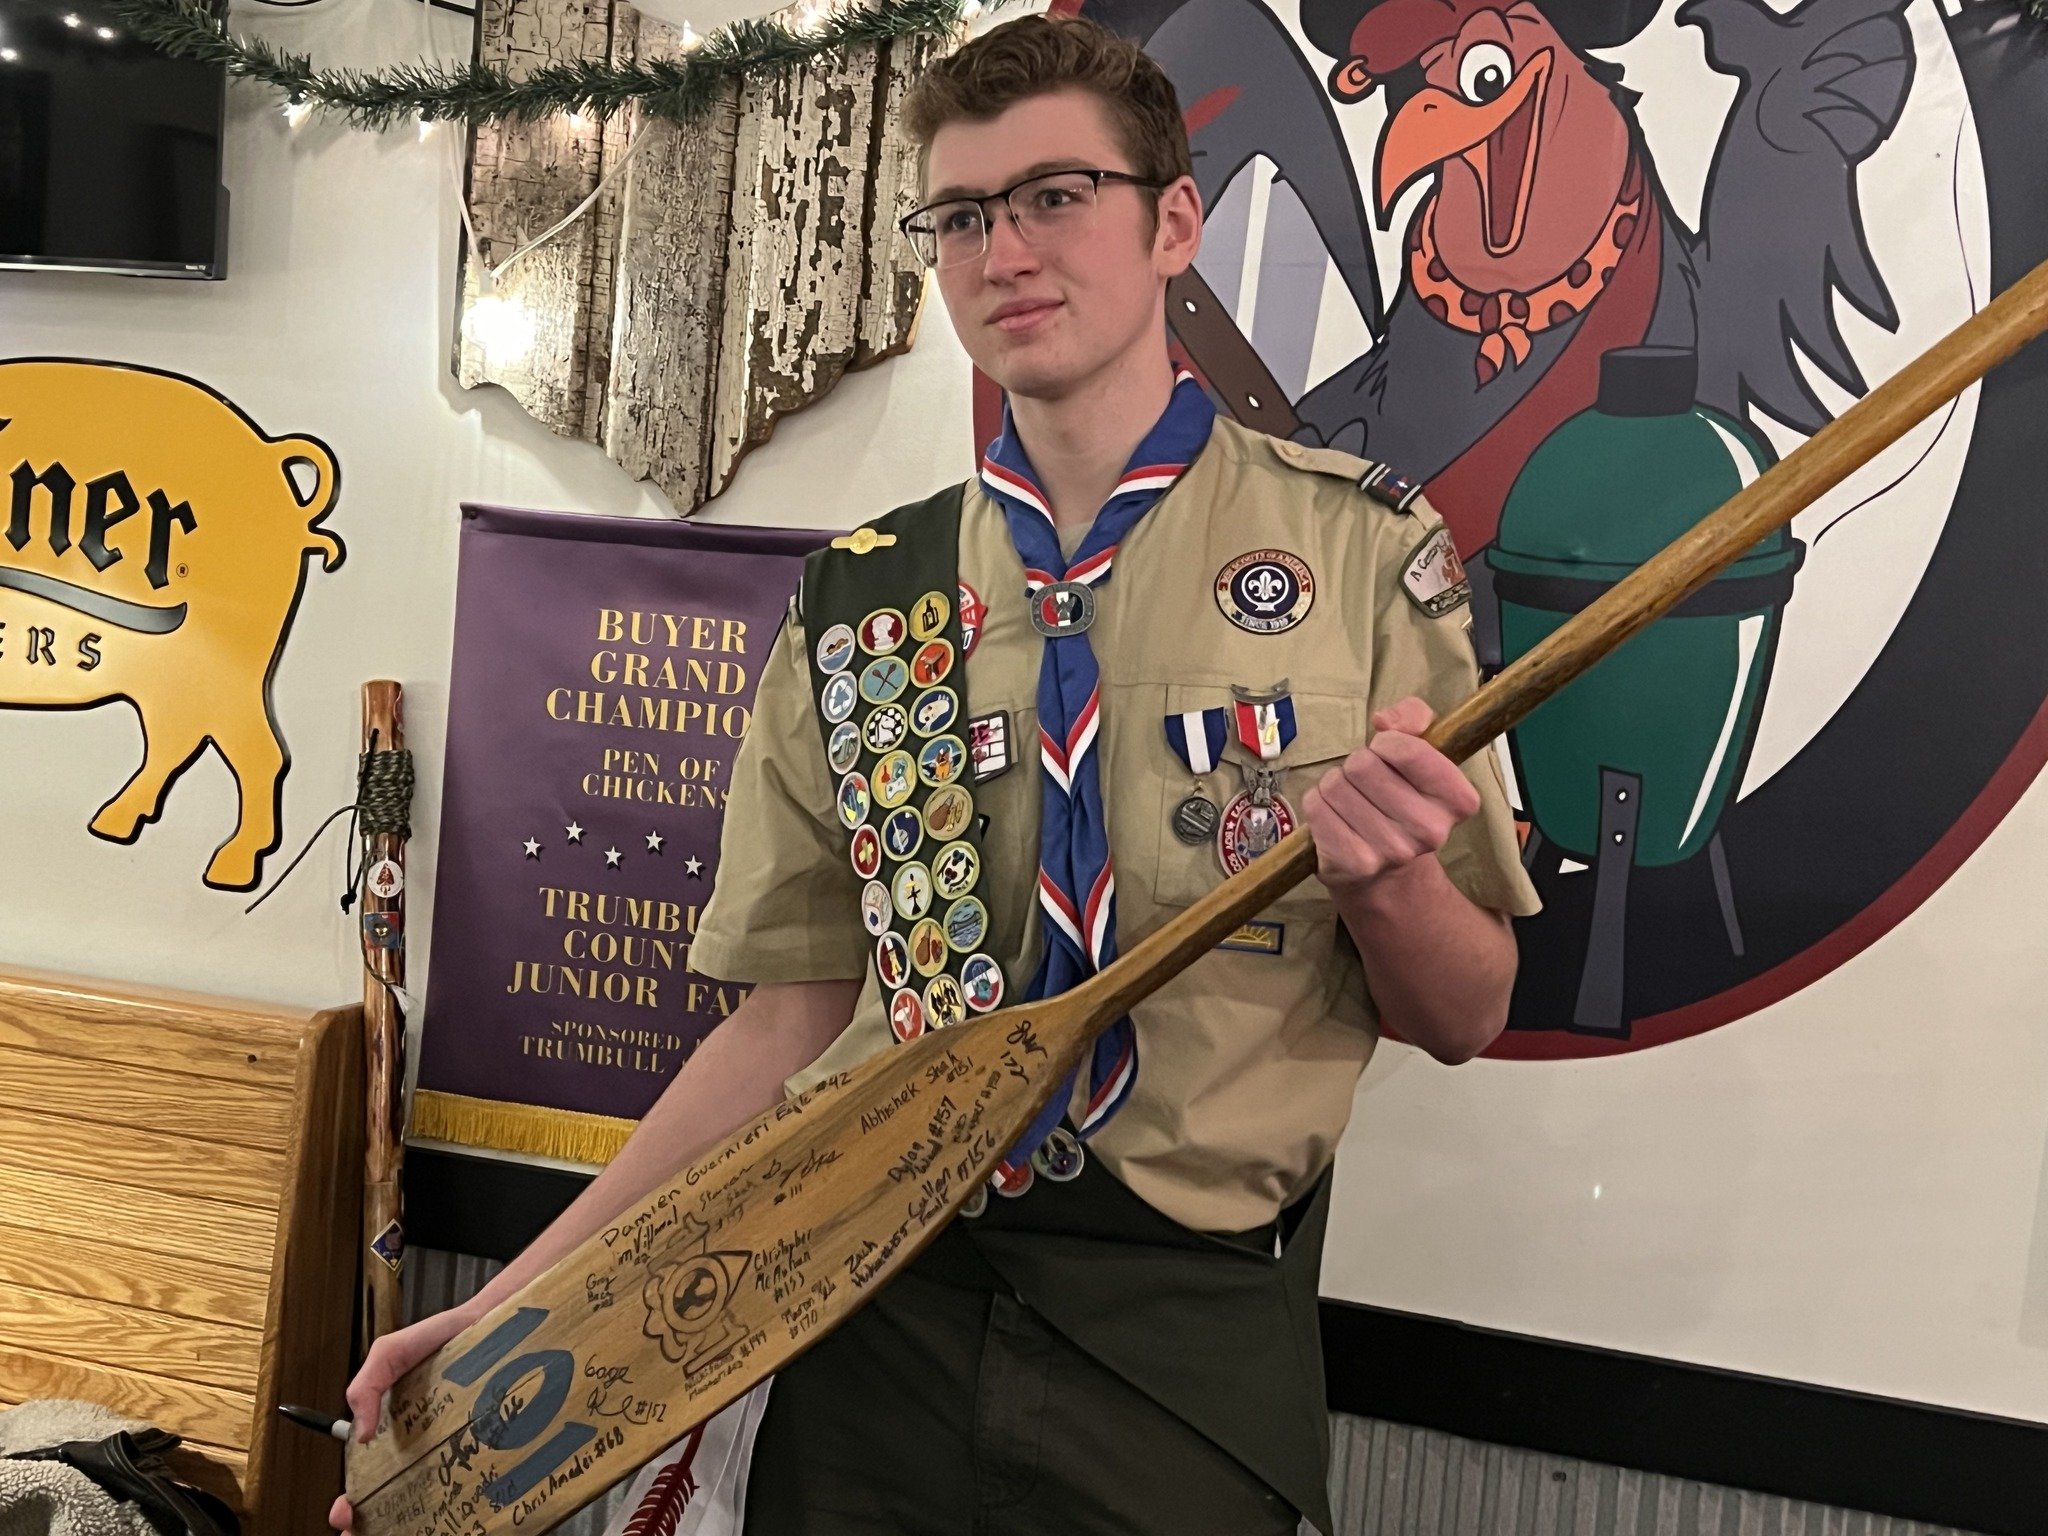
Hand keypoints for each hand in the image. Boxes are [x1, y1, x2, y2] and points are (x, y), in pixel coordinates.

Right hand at [327, 1304, 479, 1531]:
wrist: (493, 1322)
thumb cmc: (440, 1338)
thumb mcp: (391, 1353)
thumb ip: (367, 1385)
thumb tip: (358, 1436)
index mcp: (394, 1429)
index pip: (366, 1475)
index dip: (354, 1500)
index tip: (345, 1514)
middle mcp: (422, 1444)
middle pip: (398, 1494)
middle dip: (378, 1518)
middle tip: (366, 1529)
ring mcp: (455, 1447)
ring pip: (435, 1493)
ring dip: (419, 1515)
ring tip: (412, 1527)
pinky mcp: (486, 1446)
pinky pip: (474, 1480)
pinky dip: (464, 1499)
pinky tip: (459, 1508)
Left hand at [1302, 696, 1479, 893]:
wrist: (1388, 874)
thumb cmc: (1404, 797)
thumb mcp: (1422, 750)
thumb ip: (1414, 717)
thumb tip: (1385, 721)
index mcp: (1458, 800)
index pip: (1409, 750)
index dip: (1387, 743)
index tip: (1387, 753)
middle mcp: (1431, 830)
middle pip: (1363, 765)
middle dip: (1357, 764)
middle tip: (1366, 783)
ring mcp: (1392, 851)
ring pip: (1336, 784)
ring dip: (1335, 784)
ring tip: (1351, 800)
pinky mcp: (1355, 864)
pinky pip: (1316, 807)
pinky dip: (1318, 803)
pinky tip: (1335, 816)